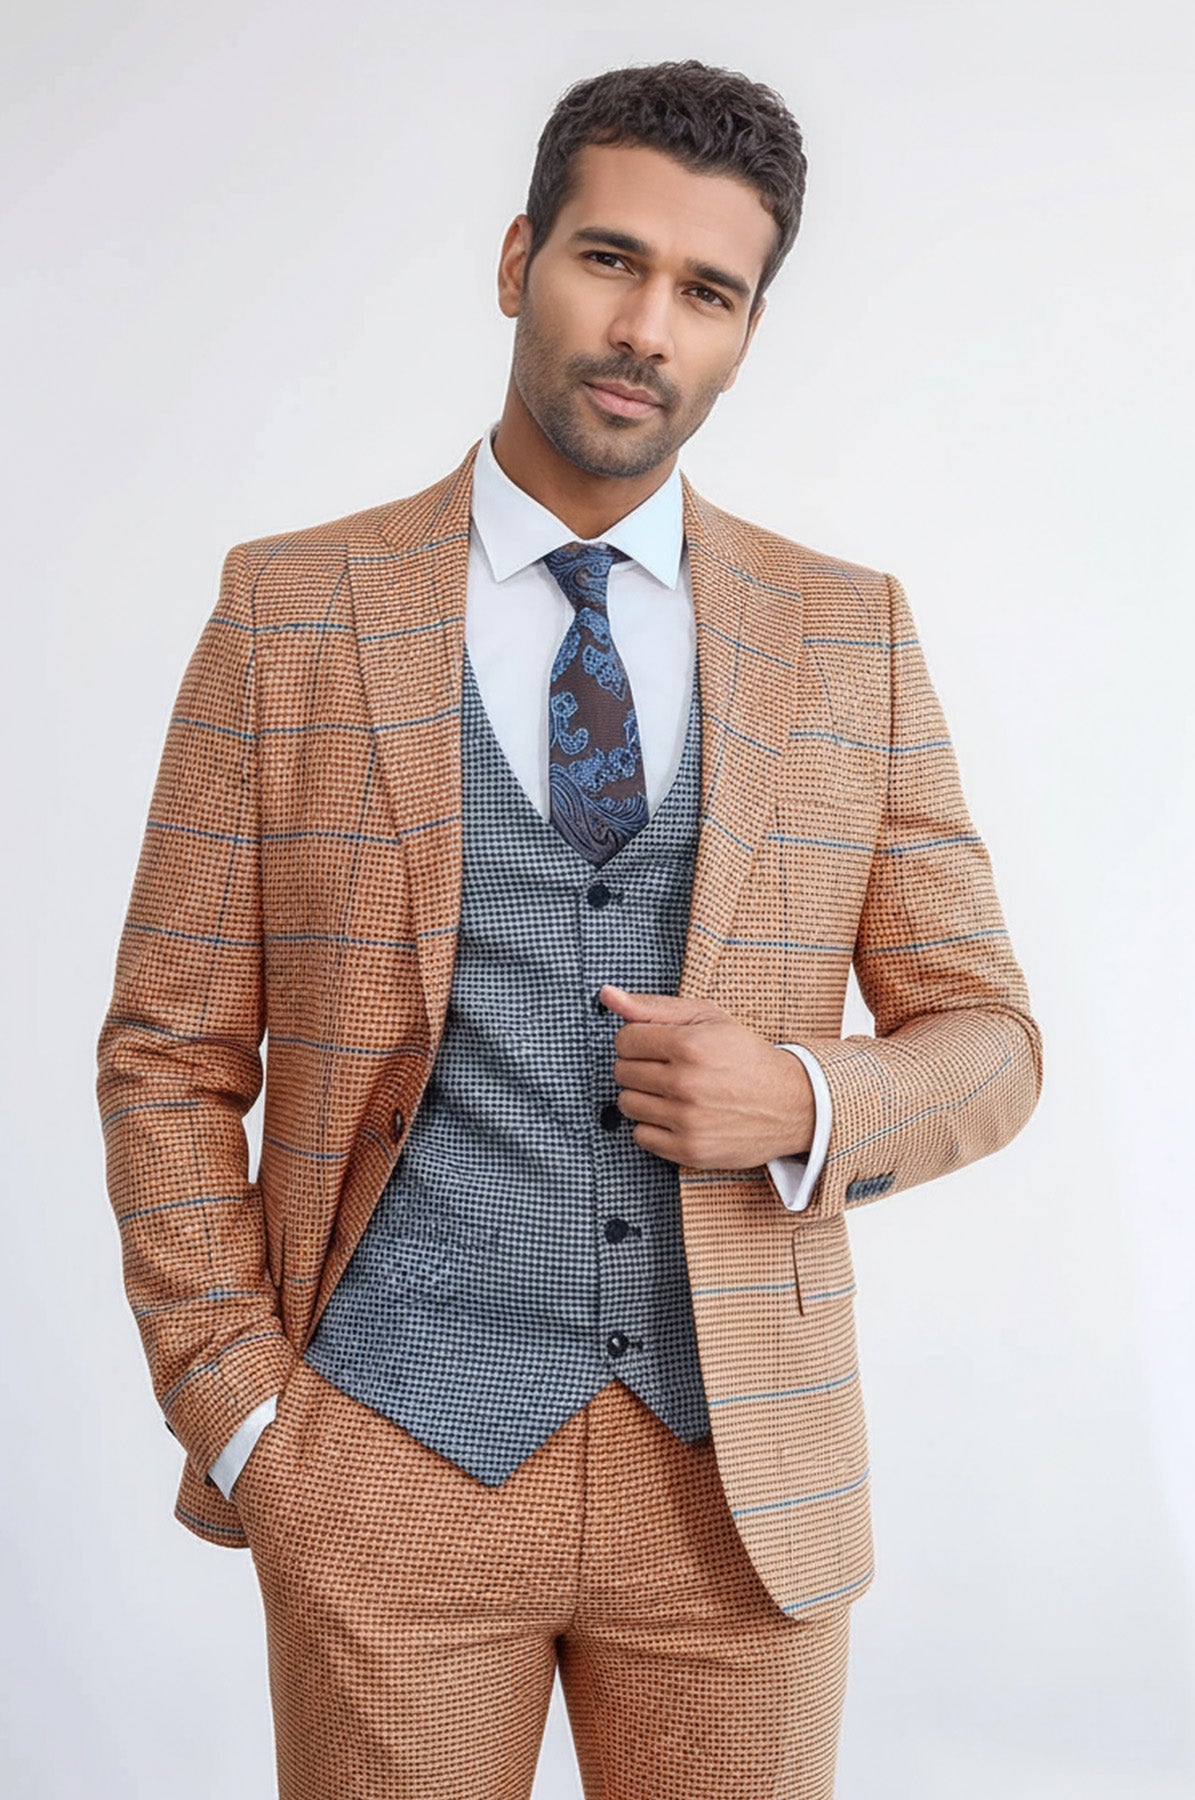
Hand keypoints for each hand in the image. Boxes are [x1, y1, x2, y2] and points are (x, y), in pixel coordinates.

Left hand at [602, 985, 814, 1170]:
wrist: (790, 1103)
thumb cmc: (744, 1056)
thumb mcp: (706, 1019)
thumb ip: (652, 1007)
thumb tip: (607, 995)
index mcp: (689, 1045)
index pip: (624, 1040)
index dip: (637, 1040)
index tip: (656, 1045)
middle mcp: (686, 1084)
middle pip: (622, 1072)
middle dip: (639, 1067)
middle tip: (667, 1068)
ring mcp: (687, 1120)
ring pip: (626, 1105)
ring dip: (643, 1097)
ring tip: (672, 1092)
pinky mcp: (689, 1150)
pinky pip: (640, 1136)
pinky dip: (652, 1126)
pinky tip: (676, 1115)